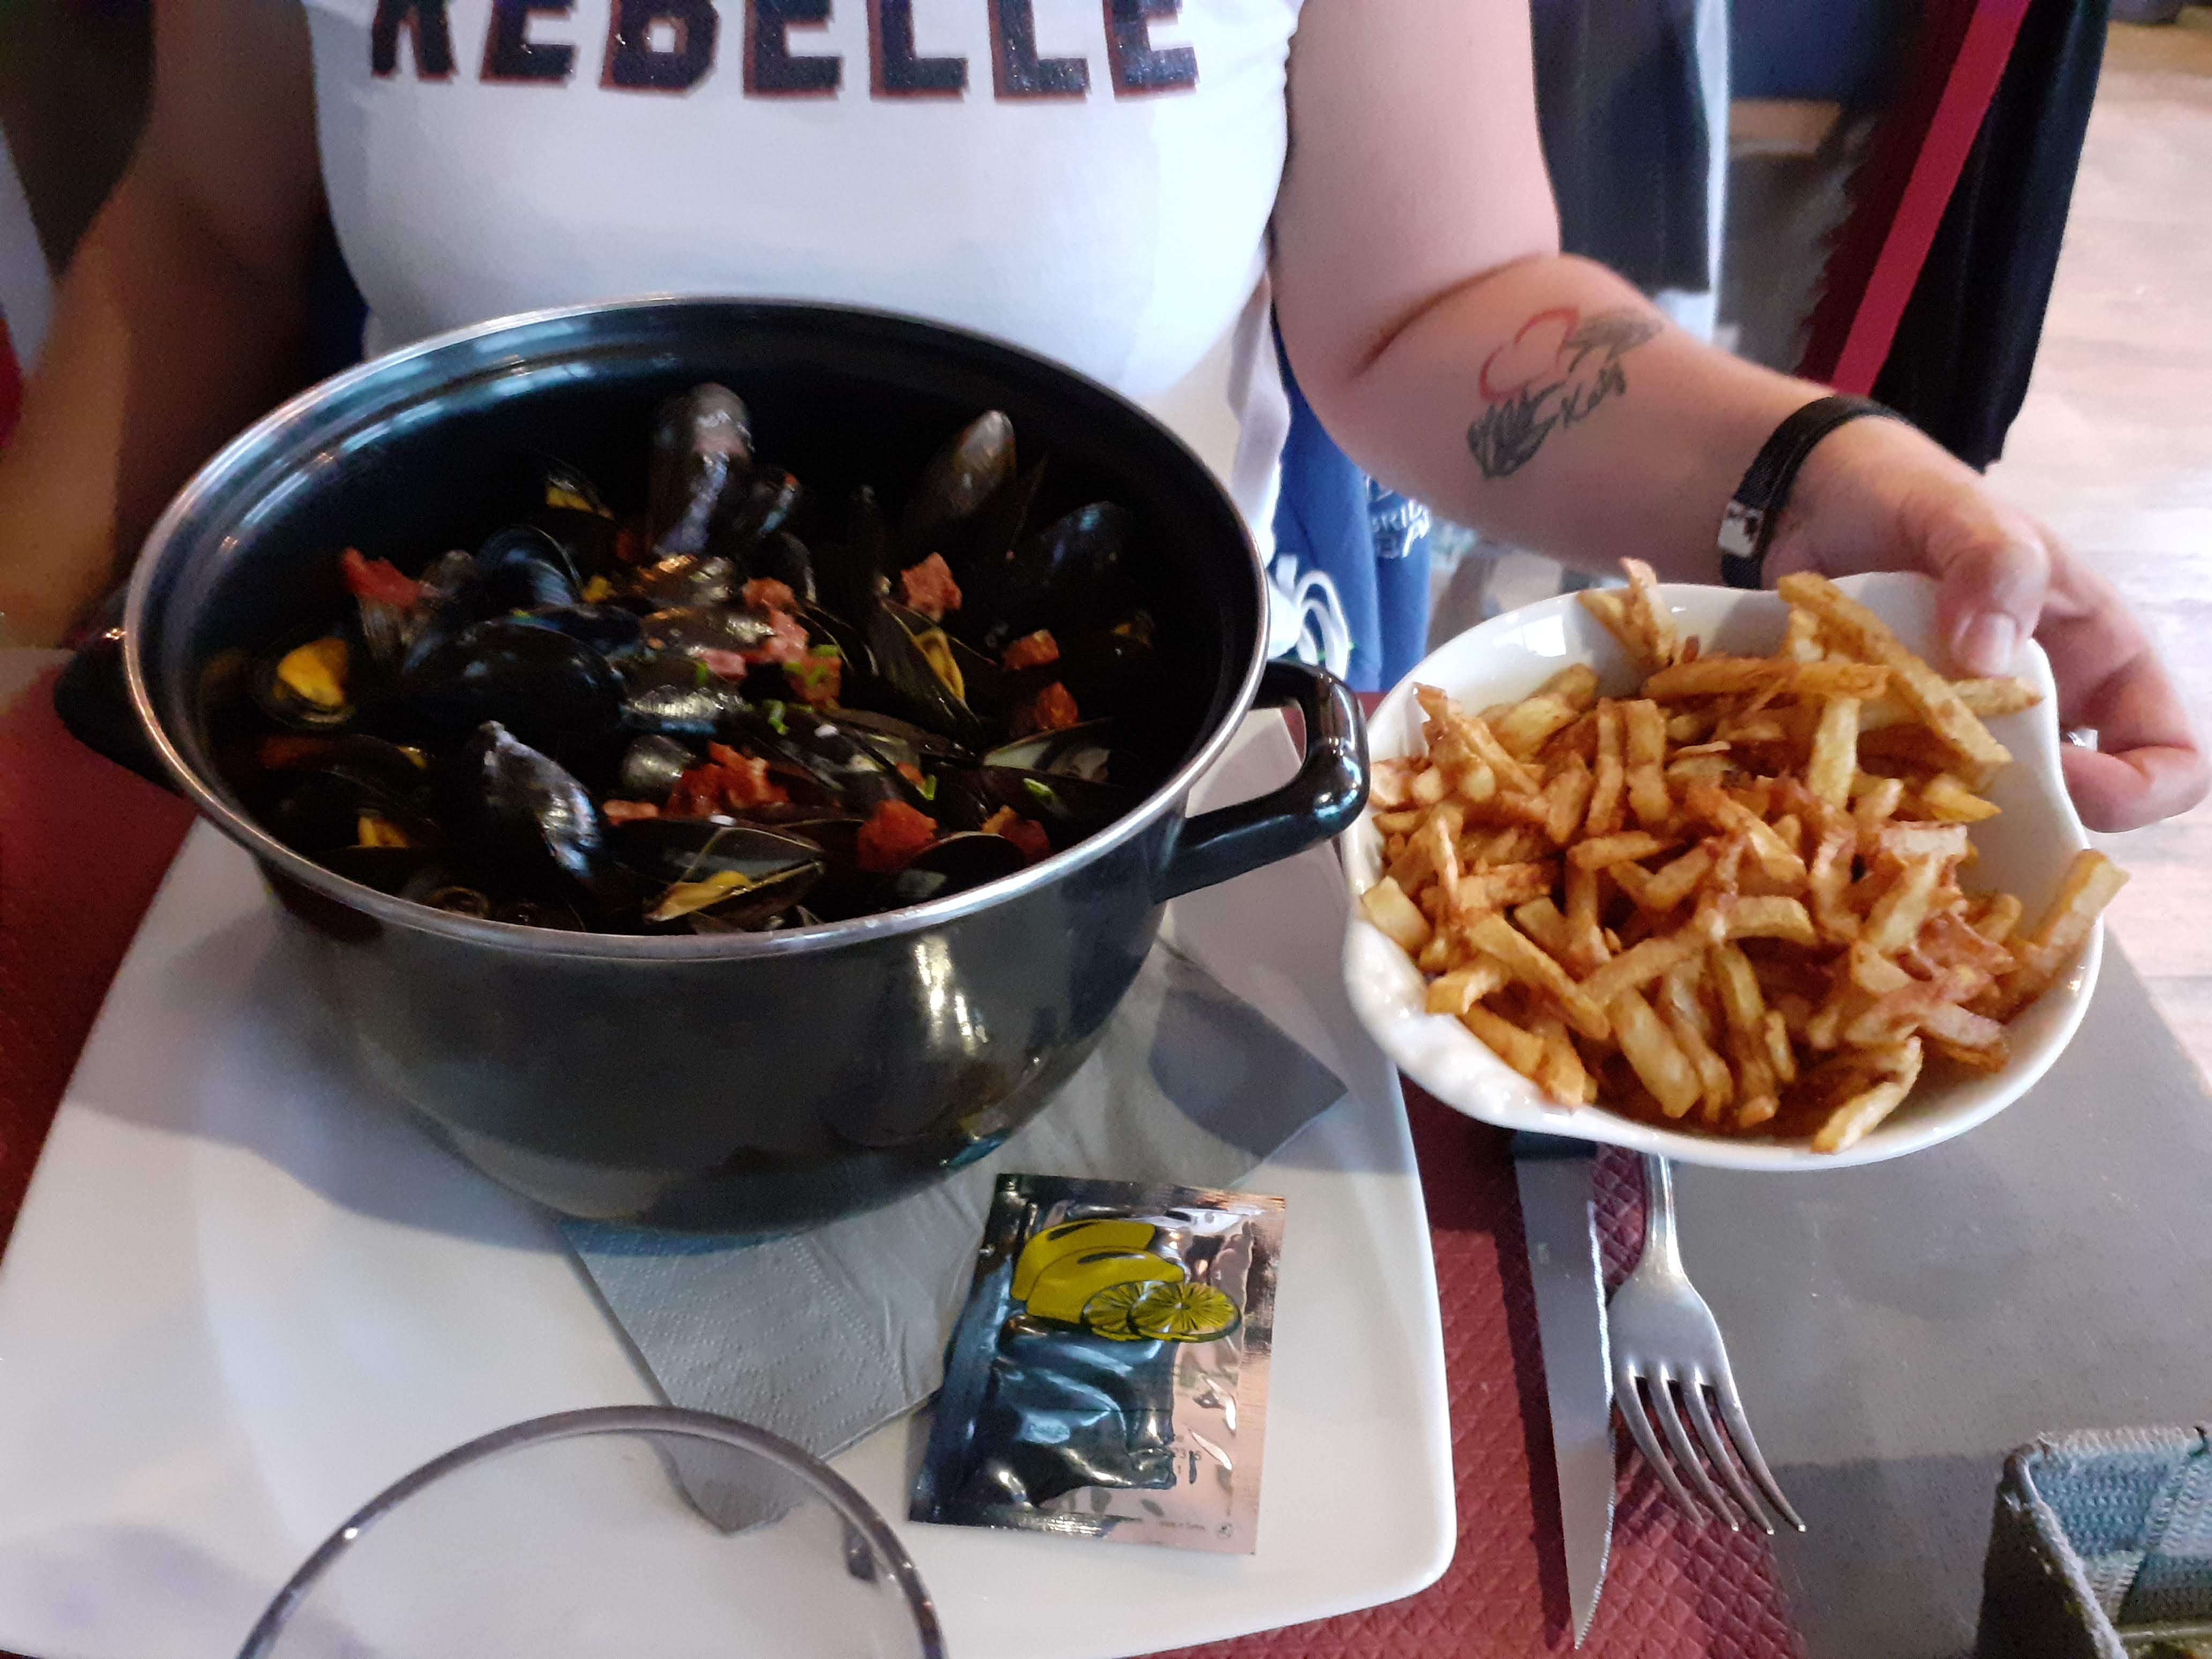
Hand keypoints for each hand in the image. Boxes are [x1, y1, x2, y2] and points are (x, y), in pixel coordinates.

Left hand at [1763, 415, 2206, 832]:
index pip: (2170, 757)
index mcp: (2099, 663)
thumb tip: (1987, 656)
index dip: (2134, 789)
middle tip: (1957, 810)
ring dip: (1944, 828)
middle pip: (2072, 808)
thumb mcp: (1965, 514)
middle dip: (2025, 823)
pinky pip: (1898, 800)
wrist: (1812, 499)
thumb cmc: (1911, 496)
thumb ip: (1994, 566)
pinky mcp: (1894, 743)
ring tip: (1893, 819)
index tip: (2059, 778)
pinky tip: (1837, 797)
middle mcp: (2044, 712)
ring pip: (1983, 816)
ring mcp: (1967, 733)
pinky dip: (1874, 808)